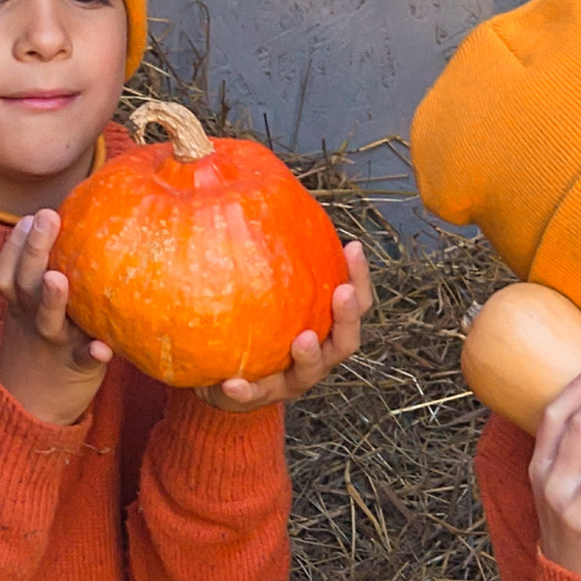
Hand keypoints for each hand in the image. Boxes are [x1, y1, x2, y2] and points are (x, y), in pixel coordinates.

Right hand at [0, 210, 111, 425]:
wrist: (31, 408)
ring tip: (57, 278)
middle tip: (46, 216)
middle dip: (32, 249)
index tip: (28, 217)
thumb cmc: (39, 346)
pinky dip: (92, 353)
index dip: (14, 245)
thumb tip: (68, 228)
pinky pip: (83, 359)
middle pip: (25, 282)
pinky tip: (103, 348)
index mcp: (20, 305)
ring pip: (48, 319)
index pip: (7, 271)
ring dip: (52, 299)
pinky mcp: (76, 366)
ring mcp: (53, 342)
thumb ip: (41, 278)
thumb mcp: (29, 313)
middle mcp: (32, 319)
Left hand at [199, 240, 373, 409]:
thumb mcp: (262, 285)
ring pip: (311, 372)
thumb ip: (267, 250)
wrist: (220, 376)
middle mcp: (318, 353)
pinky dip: (246, 391)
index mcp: (325, 325)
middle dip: (347, 316)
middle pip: (346, 339)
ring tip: (301, 340)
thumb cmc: (247, 319)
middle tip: (341, 293)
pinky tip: (231, 381)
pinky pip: (254, 396)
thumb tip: (250, 181)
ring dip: (310, 357)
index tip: (353, 246)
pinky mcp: (259, 398)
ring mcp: (291, 379)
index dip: (360, 276)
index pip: (355, 300)